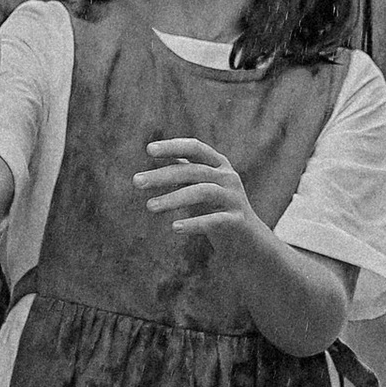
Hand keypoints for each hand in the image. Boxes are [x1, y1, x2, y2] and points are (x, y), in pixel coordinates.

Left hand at [137, 137, 261, 258]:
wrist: (249, 240)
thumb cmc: (218, 209)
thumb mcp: (201, 185)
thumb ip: (183, 169)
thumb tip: (155, 150)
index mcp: (219, 165)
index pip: (195, 148)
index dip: (173, 146)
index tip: (149, 150)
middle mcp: (228, 177)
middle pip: (193, 171)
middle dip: (163, 175)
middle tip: (136, 182)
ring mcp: (234, 198)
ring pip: (202, 192)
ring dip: (173, 198)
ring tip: (149, 206)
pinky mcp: (237, 220)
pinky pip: (214, 220)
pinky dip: (194, 223)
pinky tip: (174, 228)